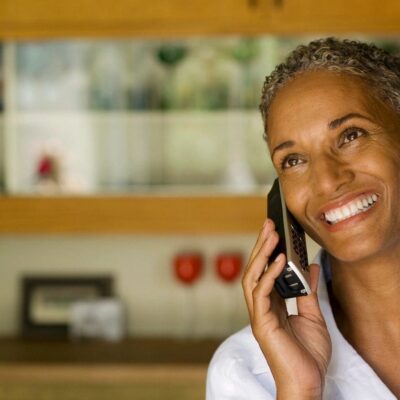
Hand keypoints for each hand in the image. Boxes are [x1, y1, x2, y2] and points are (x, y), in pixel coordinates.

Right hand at [242, 219, 331, 399]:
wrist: (307, 383)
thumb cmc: (307, 355)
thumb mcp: (313, 316)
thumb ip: (308, 291)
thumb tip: (311, 267)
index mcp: (271, 304)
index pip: (265, 272)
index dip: (268, 250)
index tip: (275, 231)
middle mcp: (261, 307)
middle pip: (255, 269)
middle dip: (261, 245)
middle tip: (270, 223)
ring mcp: (259, 314)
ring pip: (252, 277)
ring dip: (261, 254)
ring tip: (271, 233)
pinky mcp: (261, 323)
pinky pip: (262, 293)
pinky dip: (269, 274)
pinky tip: (278, 259)